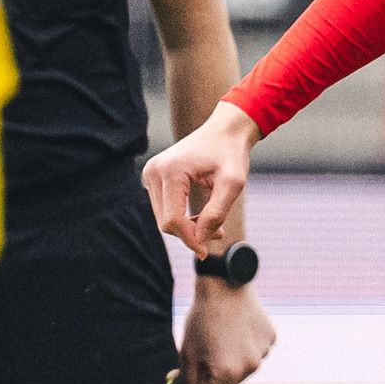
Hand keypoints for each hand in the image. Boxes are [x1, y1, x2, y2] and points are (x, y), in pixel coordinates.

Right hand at [144, 104, 258, 254]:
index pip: (172, 220)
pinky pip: (165, 209)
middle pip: (166, 222)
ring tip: (216, 225)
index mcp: (170, 171)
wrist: (225, 131)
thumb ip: (216, 213)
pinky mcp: (154, 178)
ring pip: (164, 219)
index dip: (189, 239)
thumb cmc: (231, 154)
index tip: (206, 252)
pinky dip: (182, 219)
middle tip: (219, 233)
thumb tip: (198, 240)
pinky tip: (203, 218)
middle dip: (191, 234)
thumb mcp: (233, 184)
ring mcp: (150, 174)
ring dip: (188, 228)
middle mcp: (154, 171)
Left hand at [182, 276, 274, 383]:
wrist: (223, 285)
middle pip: (232, 383)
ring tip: (226, 332)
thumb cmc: (201, 319)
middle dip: (221, 371)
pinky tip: (239, 324)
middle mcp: (250, 367)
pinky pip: (257, 349)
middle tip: (211, 345)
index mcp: (228, 373)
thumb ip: (191, 381)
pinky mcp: (271, 338)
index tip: (200, 365)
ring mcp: (264, 352)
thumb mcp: (188, 351)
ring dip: (235, 356)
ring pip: (246, 366)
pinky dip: (248, 343)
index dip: (204, 383)